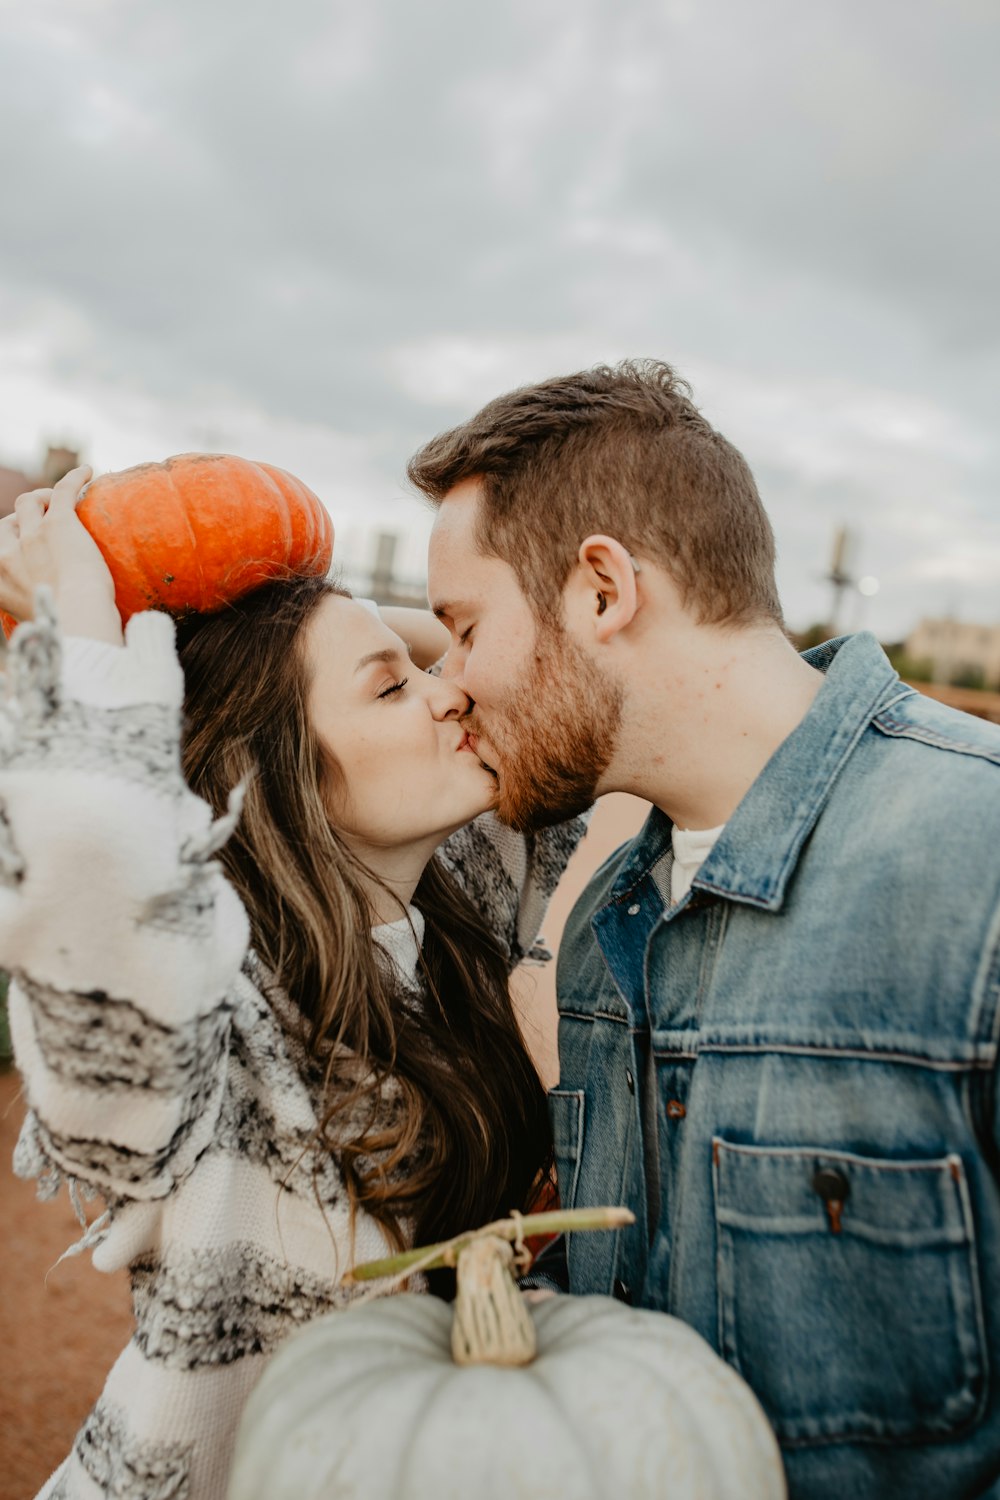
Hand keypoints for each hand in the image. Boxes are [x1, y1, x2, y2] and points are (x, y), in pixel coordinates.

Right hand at [0, 466, 122, 643]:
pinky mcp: (59, 522)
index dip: (11, 538)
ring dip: (43, 498)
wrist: (78, 620)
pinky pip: (63, 489)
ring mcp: (31, 535)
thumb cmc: (63, 627)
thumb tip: (37, 610)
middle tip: (48, 523)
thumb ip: (25, 603)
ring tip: (62, 502)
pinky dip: (74, 478)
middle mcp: (6, 553)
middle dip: (25, 519)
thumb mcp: (31, 618)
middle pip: (9, 521)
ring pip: (29, 501)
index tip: (24, 543)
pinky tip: (88, 471)